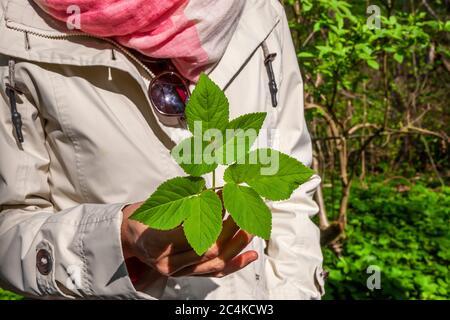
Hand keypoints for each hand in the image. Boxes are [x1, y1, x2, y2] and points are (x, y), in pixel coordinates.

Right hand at [121, 201, 257, 278]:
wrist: (129, 238)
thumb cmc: (143, 218)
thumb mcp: (158, 205)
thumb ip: (186, 203)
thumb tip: (217, 194)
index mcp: (156, 241)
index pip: (194, 229)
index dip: (214, 212)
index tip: (226, 195)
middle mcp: (166, 262)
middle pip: (209, 248)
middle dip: (230, 227)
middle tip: (243, 208)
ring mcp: (177, 272)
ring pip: (215, 262)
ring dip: (237, 243)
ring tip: (251, 227)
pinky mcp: (186, 275)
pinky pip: (215, 272)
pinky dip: (235, 263)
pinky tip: (251, 254)